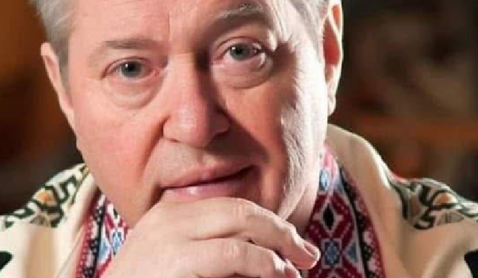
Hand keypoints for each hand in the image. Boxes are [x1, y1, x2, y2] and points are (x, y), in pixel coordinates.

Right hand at [103, 197, 319, 277]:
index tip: (291, 243)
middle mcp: (168, 220)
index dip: (268, 223)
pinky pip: (234, 256)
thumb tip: (263, 253)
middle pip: (240, 210)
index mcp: (168, 215)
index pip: (229, 206)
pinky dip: (264, 265)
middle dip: (281, 231)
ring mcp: (170, 241)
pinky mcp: (178, 264)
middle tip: (308, 254)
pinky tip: (277, 275)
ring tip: (293, 272)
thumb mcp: (172, 261)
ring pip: (241, 229)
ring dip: (277, 250)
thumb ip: (207, 249)